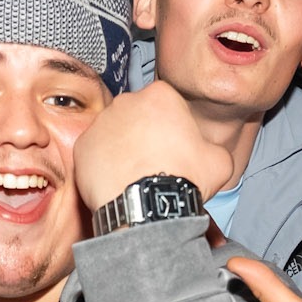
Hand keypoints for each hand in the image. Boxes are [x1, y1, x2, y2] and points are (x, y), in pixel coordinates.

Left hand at [73, 81, 236, 212]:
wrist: (149, 206)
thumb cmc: (184, 179)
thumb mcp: (218, 159)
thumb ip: (211, 146)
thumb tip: (208, 153)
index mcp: (160, 95)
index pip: (165, 104)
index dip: (172, 126)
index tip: (174, 145)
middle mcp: (126, 101)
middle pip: (137, 115)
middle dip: (143, 134)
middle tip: (154, 161)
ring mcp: (100, 122)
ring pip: (114, 132)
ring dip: (123, 148)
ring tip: (135, 174)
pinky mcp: (83, 146)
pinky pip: (94, 152)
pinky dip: (103, 164)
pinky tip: (117, 180)